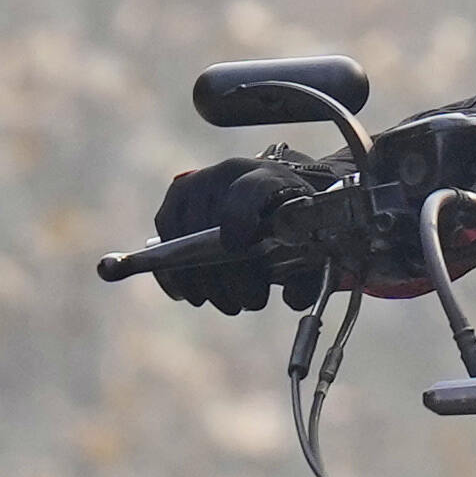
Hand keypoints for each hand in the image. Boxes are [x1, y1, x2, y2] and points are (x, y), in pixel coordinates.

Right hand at [142, 157, 318, 314]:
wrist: (276, 195)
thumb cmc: (294, 223)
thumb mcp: (310, 245)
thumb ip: (307, 275)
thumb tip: (293, 299)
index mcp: (271, 177)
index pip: (249, 192)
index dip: (239, 219)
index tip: (237, 247)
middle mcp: (229, 174)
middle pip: (213, 228)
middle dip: (231, 277)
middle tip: (250, 302)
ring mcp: (197, 183)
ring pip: (187, 241)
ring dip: (206, 283)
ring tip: (231, 302)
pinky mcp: (175, 198)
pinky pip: (165, 242)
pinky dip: (179, 275)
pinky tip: (198, 293)